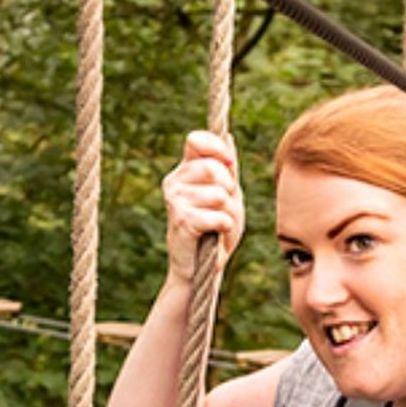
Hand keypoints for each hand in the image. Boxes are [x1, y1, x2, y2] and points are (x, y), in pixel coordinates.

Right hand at [161, 130, 244, 283]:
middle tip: (225, 206)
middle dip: (230, 188)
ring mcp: (175, 200)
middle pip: (212, 167)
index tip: (231, 164)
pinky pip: (218, 216)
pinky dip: (225, 227)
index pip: (195, 140)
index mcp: (185, 170)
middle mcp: (175, 181)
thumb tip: (228, 138)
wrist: (201, 268)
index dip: (217, 148)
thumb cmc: (216, 229)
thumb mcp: (228, 195)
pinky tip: (216, 233)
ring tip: (219, 223)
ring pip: (219, 194)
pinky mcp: (181, 220)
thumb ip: (228, 169)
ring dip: (229, 212)